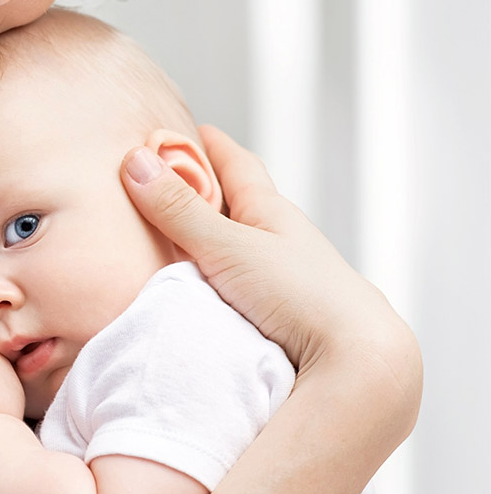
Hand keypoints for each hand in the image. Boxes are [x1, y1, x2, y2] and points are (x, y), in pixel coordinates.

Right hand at [121, 126, 420, 436]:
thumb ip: (180, 210)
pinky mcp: (284, 316)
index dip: (214, 146)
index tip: (194, 129)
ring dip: (215, 237)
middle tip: (175, 178)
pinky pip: (244, 282)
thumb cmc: (301, 295)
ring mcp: (286, 279)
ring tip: (180, 237)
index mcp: (272, 212)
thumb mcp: (229, 247)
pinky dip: (221, 275)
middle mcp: (283, 240)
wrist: (359, 364)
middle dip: (210, 190)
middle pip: (241, 204)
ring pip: (245, 246)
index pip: (240, 166)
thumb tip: (135, 161)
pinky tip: (206, 289)